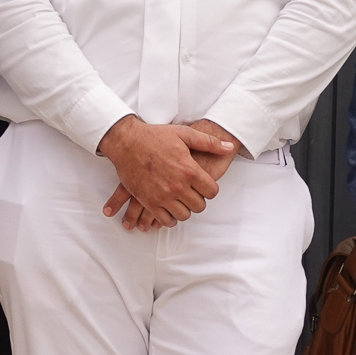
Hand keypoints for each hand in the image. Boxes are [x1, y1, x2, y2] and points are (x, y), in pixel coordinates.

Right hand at [98, 116, 234, 229]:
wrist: (126, 142)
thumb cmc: (154, 136)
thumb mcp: (183, 134)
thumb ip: (208, 142)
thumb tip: (229, 147)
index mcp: (188, 169)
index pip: (212, 191)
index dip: (210, 188)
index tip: (203, 184)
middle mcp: (177, 186)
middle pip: (199, 206)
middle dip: (198, 199)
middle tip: (191, 191)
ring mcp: (163, 196)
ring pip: (184, 215)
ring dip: (184, 208)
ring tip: (180, 199)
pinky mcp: (149, 202)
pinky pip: (166, 220)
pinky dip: (169, 217)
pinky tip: (168, 207)